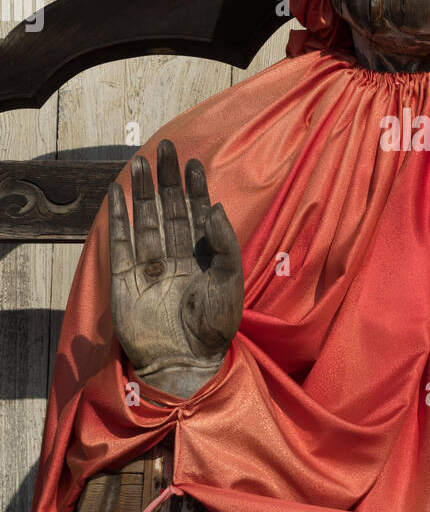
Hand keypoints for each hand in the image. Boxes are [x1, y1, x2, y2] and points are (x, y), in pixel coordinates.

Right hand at [109, 139, 243, 397]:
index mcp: (204, 258)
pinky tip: (117, 196)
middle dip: (167, 180)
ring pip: (145, 221)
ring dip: (142, 192)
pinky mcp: (126, 281)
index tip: (194, 162)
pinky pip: (120, 244)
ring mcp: (150, 267)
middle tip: (166, 148)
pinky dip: (118, 220)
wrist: (185, 363)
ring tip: (139, 163)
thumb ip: (225, 244)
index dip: (196, 188)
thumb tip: (216, 206)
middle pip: (170, 210)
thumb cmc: (214, 327)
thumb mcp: (230, 282)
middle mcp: (176, 258)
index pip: (198, 214)